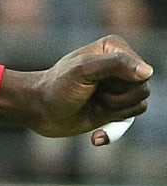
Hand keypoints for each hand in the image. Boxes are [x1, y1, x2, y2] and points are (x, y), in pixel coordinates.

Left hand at [0, 35, 151, 144]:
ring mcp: (118, 88)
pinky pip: (130, 120)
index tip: (94, 82)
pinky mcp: (114, 107)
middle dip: (116, 98)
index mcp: (115, 48)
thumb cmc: (56, 86)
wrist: (38, 110)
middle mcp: (121, 66)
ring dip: (114, 111)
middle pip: (142, 89)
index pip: (141, 71)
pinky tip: (95, 137)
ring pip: (140, 105)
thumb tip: (147, 71)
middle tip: (91, 94)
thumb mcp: (83, 71)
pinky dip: (113, 131)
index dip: (120, 83)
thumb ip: (116, 65)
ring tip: (92, 104)